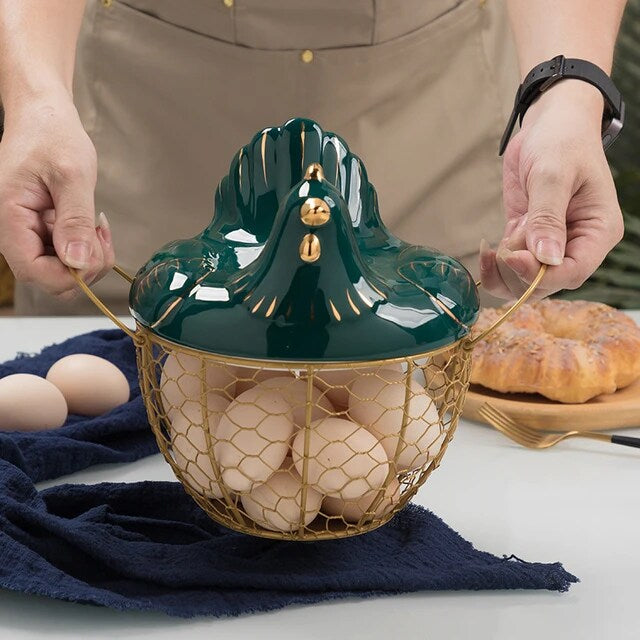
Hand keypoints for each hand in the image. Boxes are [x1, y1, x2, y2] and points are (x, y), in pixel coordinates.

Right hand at [0, 89, 113, 299]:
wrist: (44, 116)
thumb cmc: (51, 135)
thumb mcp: (72, 175)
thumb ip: (75, 220)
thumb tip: (78, 262)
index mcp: (10, 218)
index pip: (34, 272)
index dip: (68, 275)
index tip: (93, 254)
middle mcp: (15, 232)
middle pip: (50, 278)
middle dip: (84, 267)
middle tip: (100, 235)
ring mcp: (30, 234)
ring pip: (62, 270)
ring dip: (89, 257)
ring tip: (97, 225)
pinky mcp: (44, 231)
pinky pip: (68, 255)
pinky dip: (87, 247)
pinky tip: (93, 225)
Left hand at [480, 80, 623, 299]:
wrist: (550, 124)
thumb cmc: (561, 142)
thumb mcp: (554, 175)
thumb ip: (547, 217)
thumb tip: (545, 258)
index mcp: (598, 231)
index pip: (574, 272)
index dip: (542, 275)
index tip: (513, 259)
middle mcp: (577, 244)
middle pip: (547, 284)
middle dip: (520, 273)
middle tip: (504, 245)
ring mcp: (550, 244)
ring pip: (525, 282)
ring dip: (504, 272)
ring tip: (497, 241)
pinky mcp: (526, 239)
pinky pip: (511, 268)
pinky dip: (494, 267)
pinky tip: (486, 250)